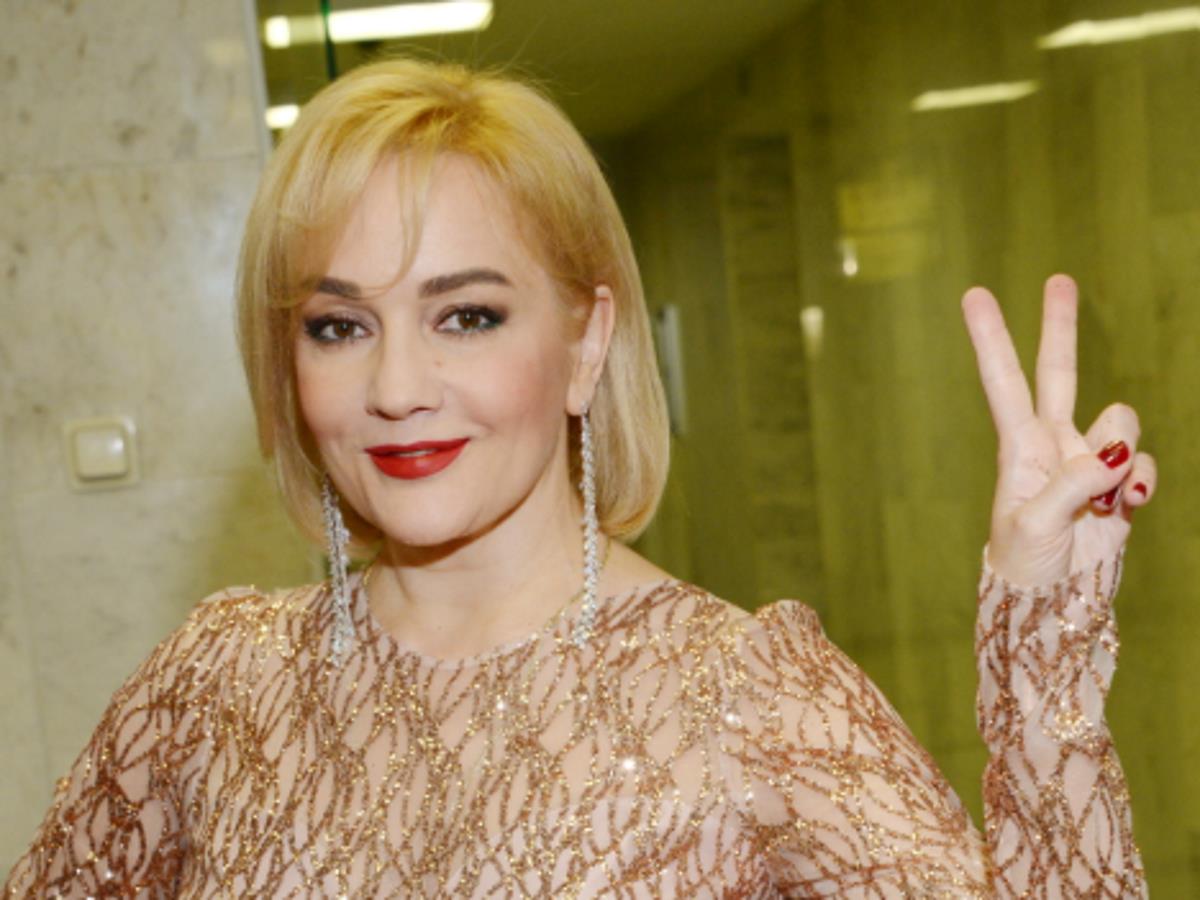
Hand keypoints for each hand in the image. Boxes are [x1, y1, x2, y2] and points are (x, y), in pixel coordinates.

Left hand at [961, 275, 1156, 586]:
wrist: (1050, 605)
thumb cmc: (1023, 565)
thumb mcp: (1034, 524)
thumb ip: (1071, 485)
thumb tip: (1113, 454)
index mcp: (1018, 447)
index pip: (1004, 381)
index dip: (991, 338)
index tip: (973, 295)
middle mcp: (1052, 444)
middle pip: (1059, 373)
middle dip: (1059, 328)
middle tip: (1059, 279)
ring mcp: (1086, 463)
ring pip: (1120, 423)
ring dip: (1123, 452)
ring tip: (1108, 497)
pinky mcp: (1118, 488)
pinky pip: (1142, 464)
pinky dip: (1143, 480)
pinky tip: (1128, 505)